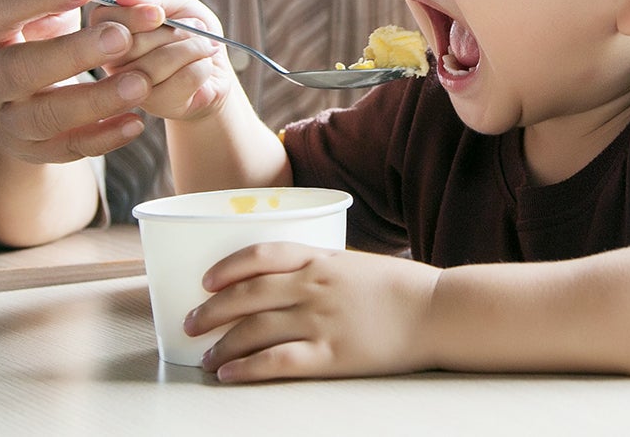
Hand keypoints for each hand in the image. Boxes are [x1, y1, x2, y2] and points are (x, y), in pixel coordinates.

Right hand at [0, 0, 162, 162]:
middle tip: (121, 36)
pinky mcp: (30, 150)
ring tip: (141, 82)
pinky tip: (136, 121)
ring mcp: (4, 119)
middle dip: (73, 54)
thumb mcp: (32, 0)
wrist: (1, 95)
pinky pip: (66, 149)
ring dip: (96, 101)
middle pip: (20, 70)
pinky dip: (103, 138)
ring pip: (46, 116)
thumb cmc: (25, 30)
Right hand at [94, 0, 237, 122]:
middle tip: (196, 27)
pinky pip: (183, 79)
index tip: (160, 14)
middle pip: (133, 44)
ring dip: (194, 47)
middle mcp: (111, 63)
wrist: (215, 66)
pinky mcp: (158, 107)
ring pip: (158, 63)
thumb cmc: (190, 30)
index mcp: (108, 31)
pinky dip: (202, 66)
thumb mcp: (176, 4)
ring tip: (205, 45)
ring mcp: (132, 90)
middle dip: (175, 31)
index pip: (103, 21)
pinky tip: (203, 66)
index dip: (134, 16)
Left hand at [186, 243, 442, 381]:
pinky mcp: (332, 355)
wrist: (439, 310)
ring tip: (207, 357)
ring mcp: (321, 320)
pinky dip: (247, 369)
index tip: (206, 280)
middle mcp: (315, 286)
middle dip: (211, 310)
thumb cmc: (403, 289)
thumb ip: (323, 268)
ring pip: (255, 330)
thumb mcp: (357, 264)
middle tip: (190, 323)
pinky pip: (277, 362)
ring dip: (223, 345)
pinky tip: (230, 375)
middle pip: (247, 295)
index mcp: (321, 259)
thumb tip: (291, 279)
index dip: (227, 267)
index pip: (261, 255)